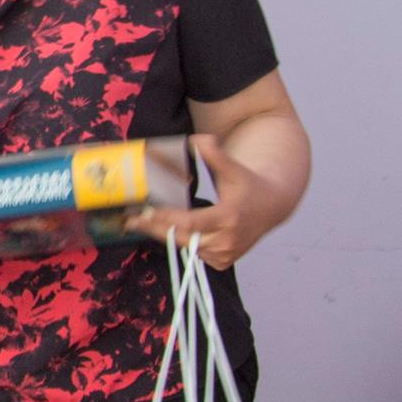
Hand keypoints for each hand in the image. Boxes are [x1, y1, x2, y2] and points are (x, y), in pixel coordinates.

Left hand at [127, 134, 274, 270]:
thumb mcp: (232, 167)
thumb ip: (214, 154)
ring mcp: (225, 254)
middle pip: (181, 237)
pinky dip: (180, 242)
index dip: (165, 219)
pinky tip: (168, 231)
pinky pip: (193, 253)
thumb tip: (196, 139)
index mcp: (229, 217)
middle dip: (153, 228)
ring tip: (141, 223)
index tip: (142, 213)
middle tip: (129, 220)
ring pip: (184, 246)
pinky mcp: (222, 262)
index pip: (190, 223)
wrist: (272, 206)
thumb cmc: (247, 184)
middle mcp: (227, 240)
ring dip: (164, 235)